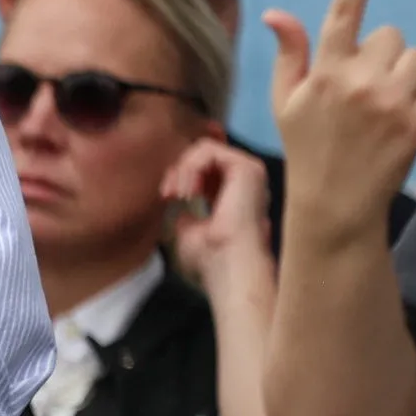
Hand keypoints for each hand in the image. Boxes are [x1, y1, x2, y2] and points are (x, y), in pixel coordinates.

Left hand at [163, 138, 270, 287]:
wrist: (229, 266)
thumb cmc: (211, 258)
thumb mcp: (189, 232)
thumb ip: (185, 215)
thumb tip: (176, 206)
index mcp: (233, 196)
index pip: (203, 168)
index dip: (180, 175)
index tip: (166, 197)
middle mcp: (244, 182)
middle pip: (201, 155)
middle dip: (177, 170)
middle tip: (167, 194)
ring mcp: (249, 173)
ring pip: (203, 149)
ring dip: (182, 169)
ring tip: (177, 194)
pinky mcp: (248, 167)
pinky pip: (208, 149)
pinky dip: (190, 166)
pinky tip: (188, 191)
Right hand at [263, 0, 415, 245]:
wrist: (336, 204)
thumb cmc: (307, 148)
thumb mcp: (285, 102)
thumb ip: (290, 54)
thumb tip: (278, 13)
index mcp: (325, 71)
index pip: (344, 12)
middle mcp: (360, 81)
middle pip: (391, 36)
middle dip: (382, 54)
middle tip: (362, 87)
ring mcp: (392, 101)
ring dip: (403, 75)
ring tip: (380, 106)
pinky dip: (415, 105)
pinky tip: (393, 127)